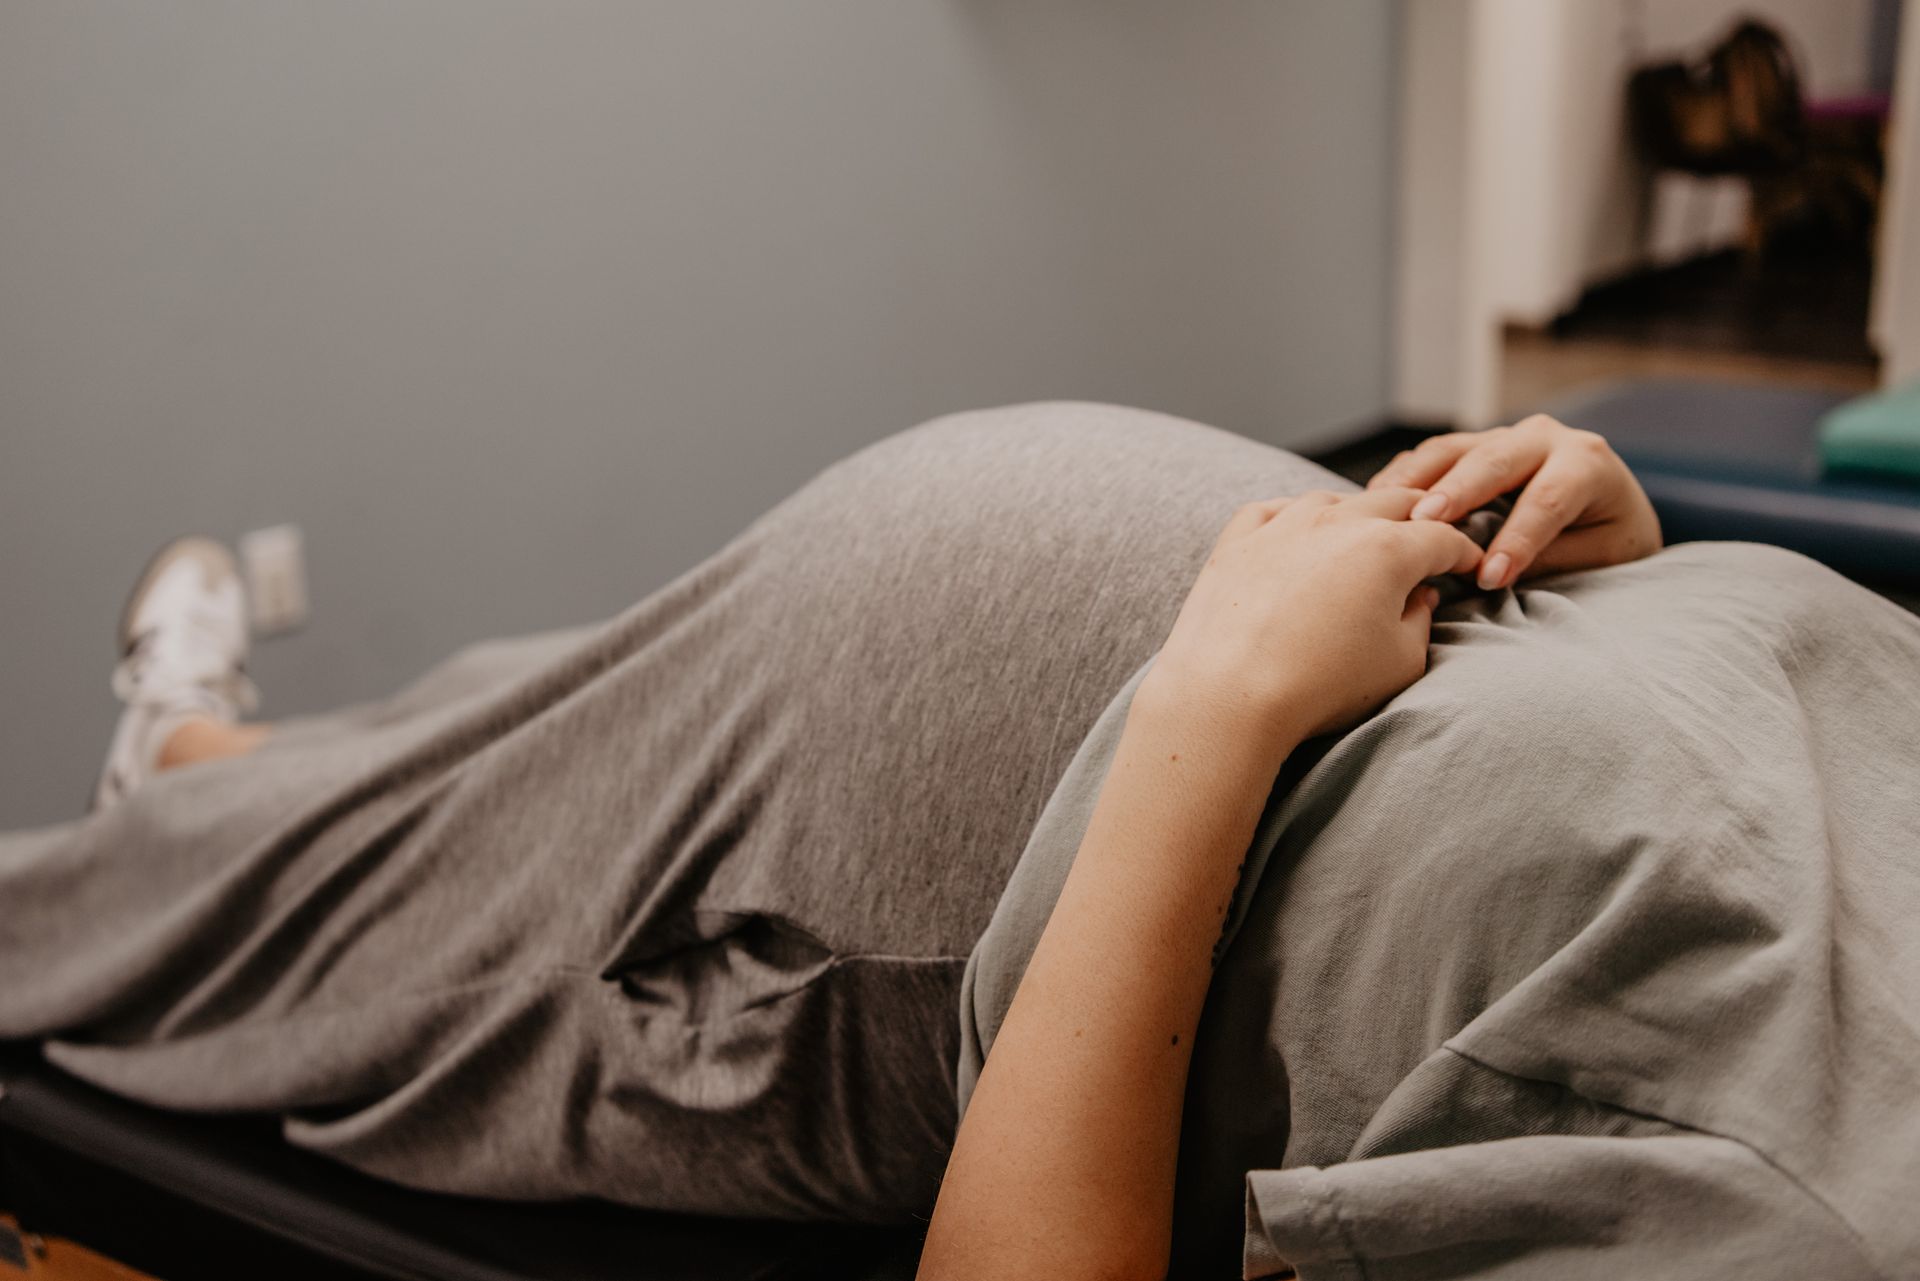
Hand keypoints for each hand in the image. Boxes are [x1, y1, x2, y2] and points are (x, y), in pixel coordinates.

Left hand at [1143, 488, 1482, 746]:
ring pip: (1332, 501)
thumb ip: (1419, 619)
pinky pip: (1272, 510)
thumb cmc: (1319, 686)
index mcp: (1387, 548)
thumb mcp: (1399, 662)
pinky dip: (1294, 517)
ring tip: (1366, 535)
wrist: (1227, 696)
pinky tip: (1298, 532)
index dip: (1463, 553)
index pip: (1442, 538)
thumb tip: (1418, 595)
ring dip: (1356, 514)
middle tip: (1430, 539)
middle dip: (1420, 520)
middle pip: (1393, 503)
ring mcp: (1281, 525)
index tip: (1470, 567)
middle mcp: (1336, 522)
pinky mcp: (1237, 541)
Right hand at [1366, 415, 1660, 589]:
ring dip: (1416, 480)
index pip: (1546, 500)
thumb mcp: (1603, 554)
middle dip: (1456, 492)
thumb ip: (1554, 556)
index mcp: (1586, 463)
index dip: (1517, 540)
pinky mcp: (1470, 446)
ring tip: (1386, 509)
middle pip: (1493, 461)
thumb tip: (1498, 567)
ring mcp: (1501, 436)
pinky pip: (1430, 455)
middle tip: (1424, 523)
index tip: (1488, 577)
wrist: (1609, 508)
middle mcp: (1542, 437)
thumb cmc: (1608, 538)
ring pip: (1452, 450)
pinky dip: (1402, 477)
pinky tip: (1376, 502)